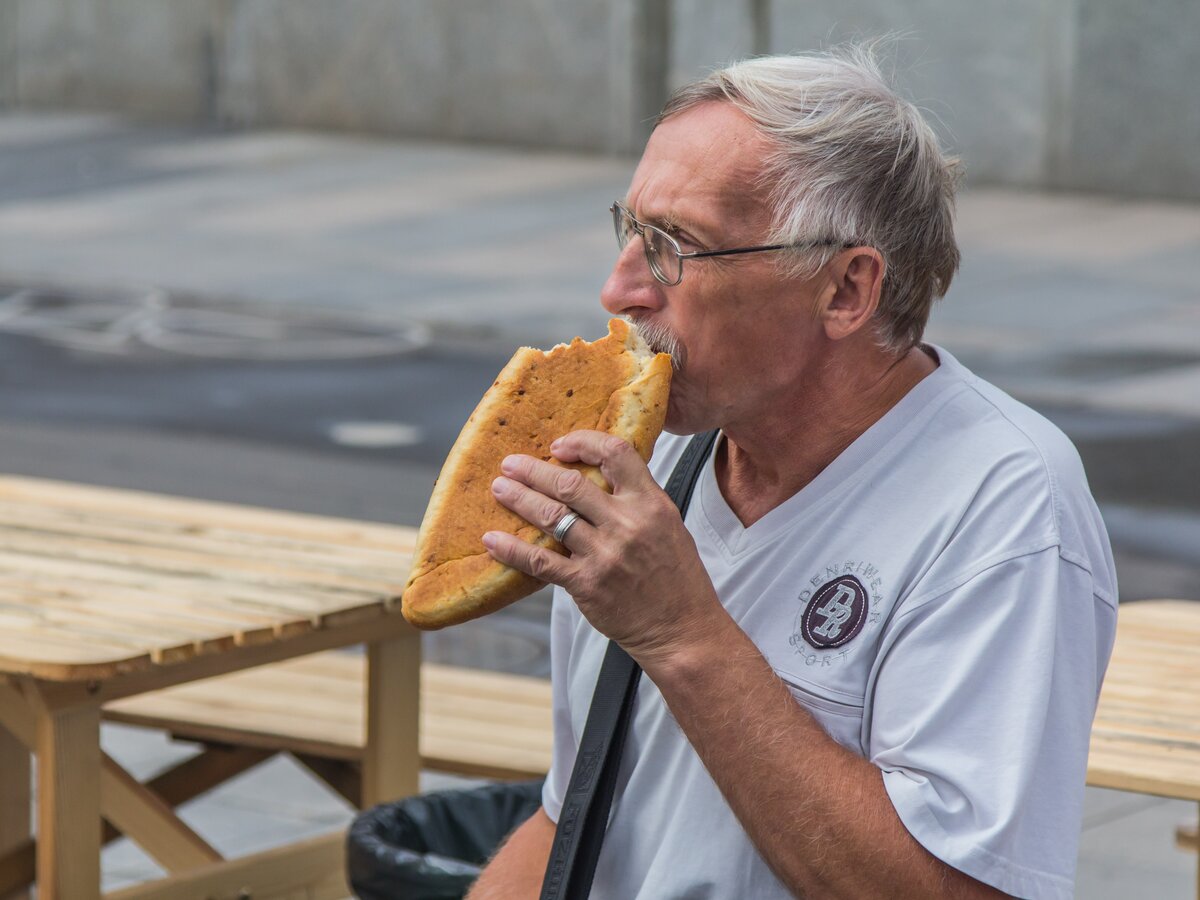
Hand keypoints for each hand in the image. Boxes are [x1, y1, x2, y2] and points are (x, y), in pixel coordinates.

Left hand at [482, 430, 724, 666]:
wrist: (682, 628)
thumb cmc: (676, 577)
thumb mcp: (668, 525)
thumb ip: (636, 500)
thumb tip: (598, 476)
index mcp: (650, 503)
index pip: (615, 453)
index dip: (582, 442)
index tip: (559, 446)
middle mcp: (627, 524)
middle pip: (569, 484)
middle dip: (533, 471)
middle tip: (510, 464)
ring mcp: (605, 554)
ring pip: (551, 517)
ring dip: (519, 499)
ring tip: (500, 489)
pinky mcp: (586, 584)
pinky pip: (540, 562)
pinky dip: (512, 549)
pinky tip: (493, 540)